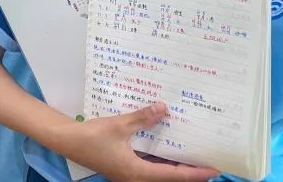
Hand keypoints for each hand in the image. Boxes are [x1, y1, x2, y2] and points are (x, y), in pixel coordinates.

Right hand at [61, 103, 219, 181]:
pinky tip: (165, 148)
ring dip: (175, 166)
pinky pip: (149, 167)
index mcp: (139, 173)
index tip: (215, 169)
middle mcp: (137, 178)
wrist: (67, 141)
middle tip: (208, 161)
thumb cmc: (92, 137)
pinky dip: (161, 160)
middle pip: (170, 178)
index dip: (196, 172)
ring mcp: (129, 174)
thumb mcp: (119, 125)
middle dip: (189, 171)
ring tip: (192, 154)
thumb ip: (142, 118)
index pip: (175, 175)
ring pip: (159, 174)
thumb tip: (164, 108)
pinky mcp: (124, 168)